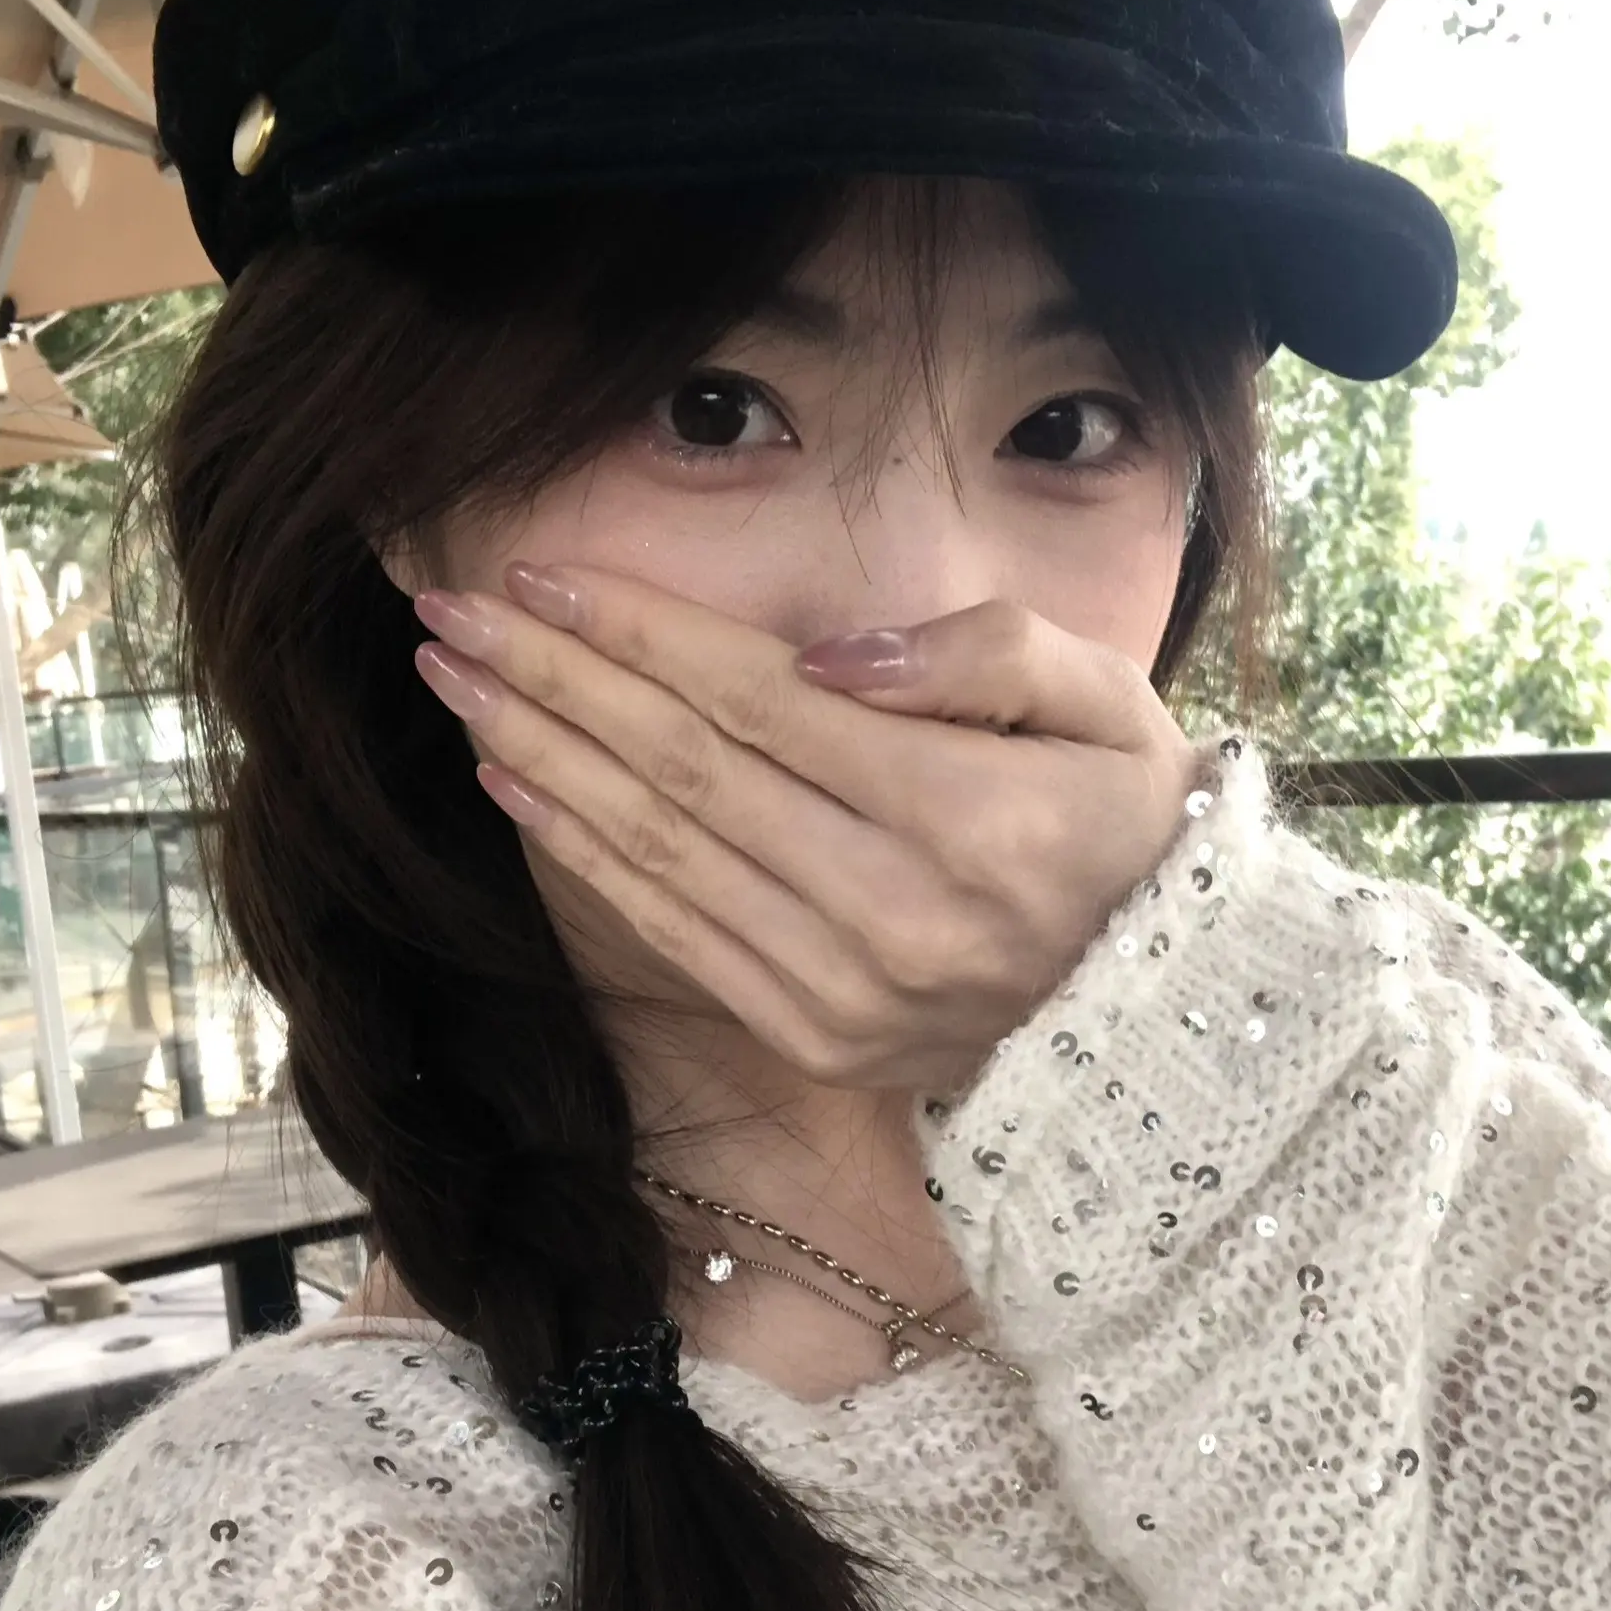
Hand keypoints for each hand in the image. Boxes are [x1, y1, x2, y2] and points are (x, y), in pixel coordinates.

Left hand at [411, 564, 1202, 1091]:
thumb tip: (830, 657)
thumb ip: (986, 653)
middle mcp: (892, 911)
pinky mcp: (809, 1035)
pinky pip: (668, 929)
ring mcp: (843, 989)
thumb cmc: (1128, 823)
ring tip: (456, 682)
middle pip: (682, 770)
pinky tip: (518, 783)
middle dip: (553, 681)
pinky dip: (581, 853)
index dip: (639, 634)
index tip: (538, 575)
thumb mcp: (1111, 704)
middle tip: (447, 614)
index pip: (759, 703)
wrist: (1163, 1007)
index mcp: (970, 814)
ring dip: (541, 756)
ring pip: (656, 850)